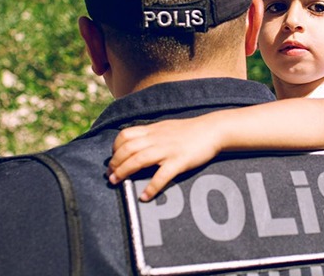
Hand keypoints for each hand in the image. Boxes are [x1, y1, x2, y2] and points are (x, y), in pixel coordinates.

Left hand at [107, 117, 221, 201]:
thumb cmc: (190, 130)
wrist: (213, 130)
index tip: (113, 159)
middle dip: (115, 163)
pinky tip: (144, 197)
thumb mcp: (167, 127)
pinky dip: (151, 187)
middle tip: (110, 176)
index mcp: (153, 130)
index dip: (115, 148)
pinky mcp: (179, 161)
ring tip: (117, 183)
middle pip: (128, 149)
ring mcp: (168, 150)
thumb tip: (137, 143)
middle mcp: (157, 139)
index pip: (126, 135)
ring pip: (139, 160)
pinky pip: (162, 175)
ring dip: (124, 172)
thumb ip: (152, 134)